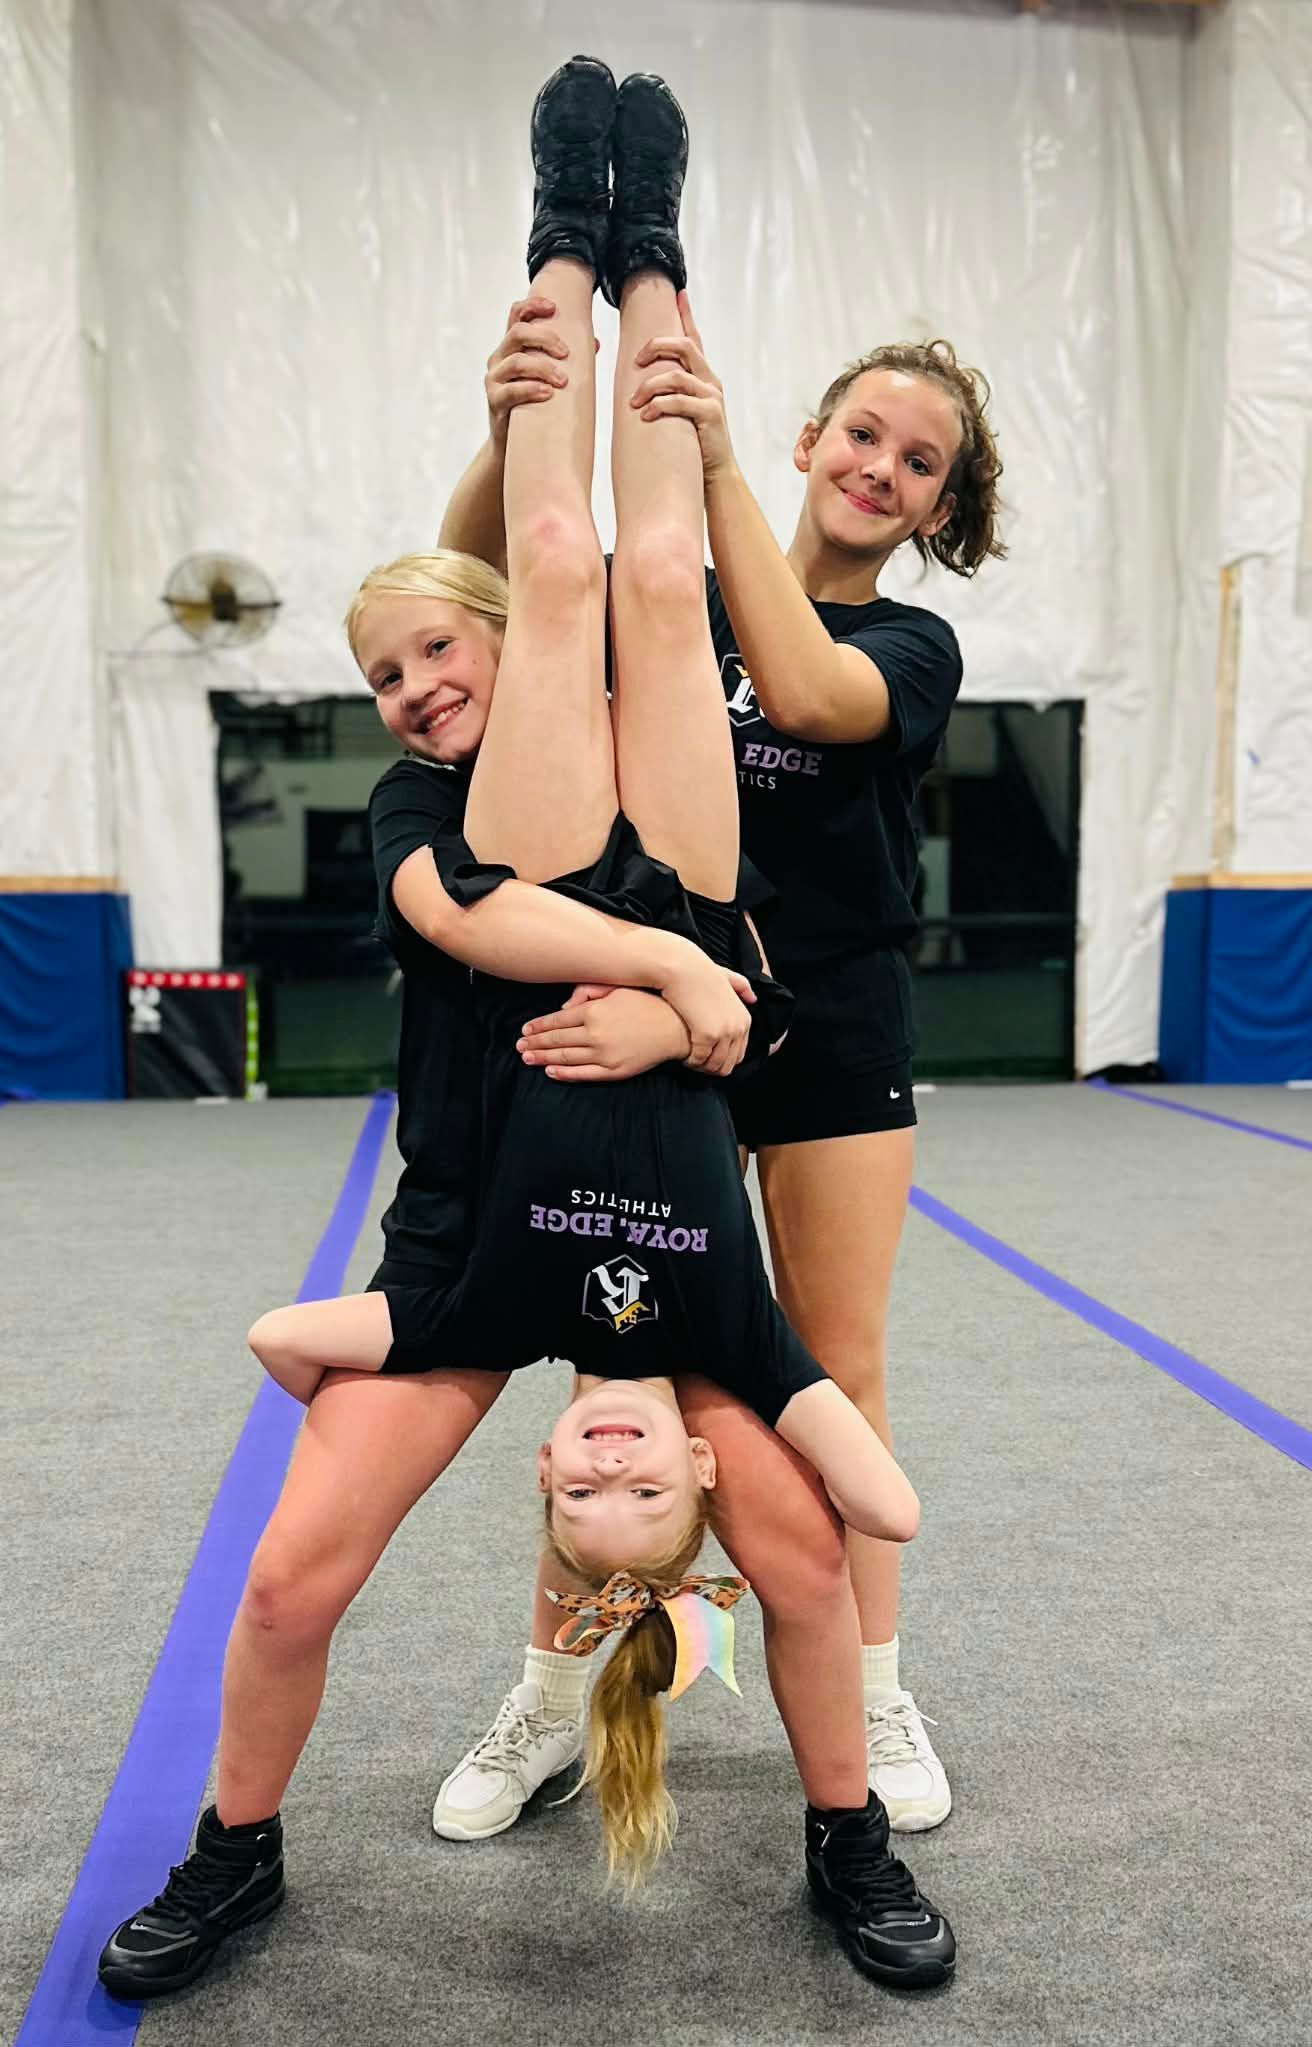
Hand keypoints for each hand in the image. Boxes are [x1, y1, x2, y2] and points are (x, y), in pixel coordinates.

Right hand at [485, 295, 595, 449]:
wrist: (512, 444)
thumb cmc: (532, 405)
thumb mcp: (546, 378)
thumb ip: (565, 359)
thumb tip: (594, 342)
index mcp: (510, 347)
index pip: (516, 315)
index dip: (533, 306)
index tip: (554, 308)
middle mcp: (498, 359)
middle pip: (518, 333)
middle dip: (545, 339)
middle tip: (567, 353)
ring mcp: (494, 380)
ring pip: (517, 362)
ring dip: (543, 367)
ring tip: (563, 380)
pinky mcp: (494, 401)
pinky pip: (511, 391)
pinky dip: (531, 390)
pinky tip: (547, 393)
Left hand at [517, 986, 691, 1081]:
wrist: (675, 1027)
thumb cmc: (645, 1003)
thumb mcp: (616, 987)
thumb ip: (587, 991)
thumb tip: (563, 1006)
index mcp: (594, 1011)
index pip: (557, 1021)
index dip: (538, 1026)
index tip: (525, 1030)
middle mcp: (595, 1034)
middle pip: (556, 1041)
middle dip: (534, 1043)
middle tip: (519, 1046)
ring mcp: (604, 1055)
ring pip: (565, 1058)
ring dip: (542, 1058)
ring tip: (527, 1058)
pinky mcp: (614, 1071)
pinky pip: (583, 1074)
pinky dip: (563, 1074)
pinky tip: (549, 1071)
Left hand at [631, 292, 737, 484]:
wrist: (715, 473)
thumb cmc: (694, 442)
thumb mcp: (683, 411)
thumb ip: (671, 392)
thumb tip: (642, 380)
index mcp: (704, 376)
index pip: (694, 338)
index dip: (686, 314)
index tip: (678, 294)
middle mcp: (710, 381)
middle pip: (684, 346)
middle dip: (656, 347)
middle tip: (636, 361)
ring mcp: (712, 396)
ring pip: (676, 375)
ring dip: (649, 386)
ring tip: (634, 403)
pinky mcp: (710, 414)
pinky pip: (679, 401)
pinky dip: (659, 406)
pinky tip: (646, 416)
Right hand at [654, 940, 755, 1076]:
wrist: (682, 968)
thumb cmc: (699, 972)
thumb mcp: (727, 978)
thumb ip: (741, 986)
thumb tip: (754, 998)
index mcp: (744, 1019)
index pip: (739, 1054)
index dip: (722, 1059)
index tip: (707, 1056)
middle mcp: (738, 1027)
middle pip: (728, 1063)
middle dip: (712, 1067)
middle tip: (696, 1063)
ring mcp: (724, 1032)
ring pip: (714, 1065)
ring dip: (701, 1066)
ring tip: (689, 1061)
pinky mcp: (707, 1035)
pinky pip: (699, 1059)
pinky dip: (690, 1062)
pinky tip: (683, 1057)